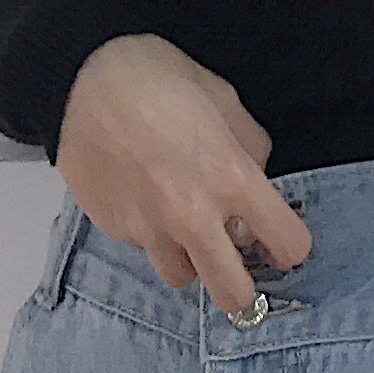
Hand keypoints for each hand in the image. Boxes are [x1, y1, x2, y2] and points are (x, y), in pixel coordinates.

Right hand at [53, 35, 311, 319]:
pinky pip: (143, 248)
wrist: (83, 80)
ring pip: (182, 277)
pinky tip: (145, 197)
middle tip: (237, 261)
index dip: (289, 245)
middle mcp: (193, 216)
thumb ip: (248, 146)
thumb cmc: (156, 78)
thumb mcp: (224, 98)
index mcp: (231, 178)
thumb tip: (255, 175)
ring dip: (191, 260)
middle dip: (242, 285)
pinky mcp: (114, 230)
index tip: (281, 240)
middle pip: (233, 294)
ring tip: (184, 225)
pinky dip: (151, 234)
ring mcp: (150, 229)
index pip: (288, 244)